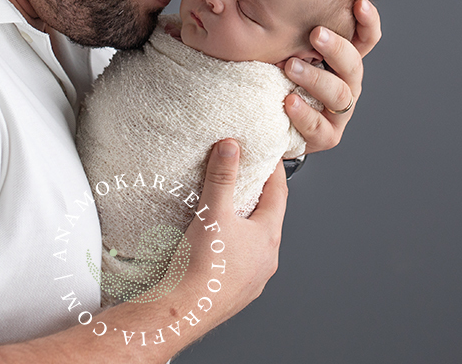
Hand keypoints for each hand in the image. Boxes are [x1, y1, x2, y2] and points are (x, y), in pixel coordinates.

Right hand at [179, 139, 286, 323]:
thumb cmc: (200, 269)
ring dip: (245, 225)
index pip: (279, 194)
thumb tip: (231, 148)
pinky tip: (215, 246)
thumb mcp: (212, 213)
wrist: (182, 313)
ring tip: (228, 212)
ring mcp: (253, 279)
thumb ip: (222, 177)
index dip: (275, 172)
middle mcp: (267, 260)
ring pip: (254, 244)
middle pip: (269, 219)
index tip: (270, 157)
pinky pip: (240, 263)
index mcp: (268, 237)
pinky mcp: (236, 293)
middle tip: (248, 179)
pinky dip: (233, 248)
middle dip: (259, 197)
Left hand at [284, 0, 380, 152]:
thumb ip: (281, 24)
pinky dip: (305, 114)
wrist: (266, 121)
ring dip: (316, 78)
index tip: (358, 3)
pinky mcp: (326, 136)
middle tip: (315, 34)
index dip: (368, 21)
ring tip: (290, 67)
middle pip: (354, 64)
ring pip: (340, 94)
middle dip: (337, 47)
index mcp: (343, 60)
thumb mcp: (280, 47)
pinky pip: (320, 127)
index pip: (366, 38)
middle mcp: (347, 84)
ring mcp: (339, 112)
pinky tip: (289, 102)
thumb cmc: (275, 75)